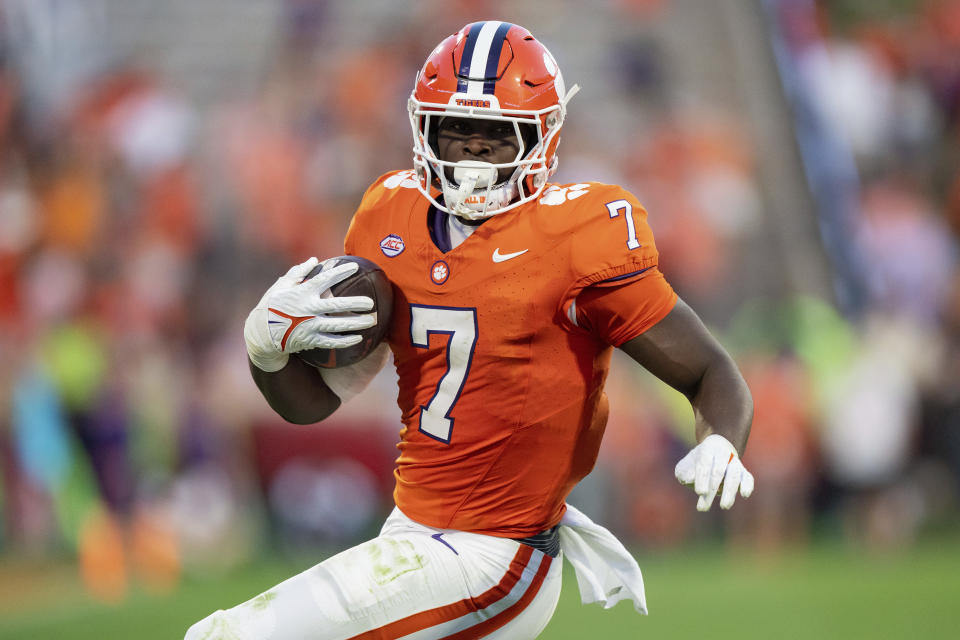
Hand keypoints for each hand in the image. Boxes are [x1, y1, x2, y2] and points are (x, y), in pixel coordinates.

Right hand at [244, 257, 374, 371]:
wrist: (260, 333)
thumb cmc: (272, 305)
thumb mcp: (281, 286)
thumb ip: (298, 272)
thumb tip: (314, 259)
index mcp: (302, 293)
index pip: (325, 279)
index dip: (340, 272)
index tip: (355, 266)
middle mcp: (308, 309)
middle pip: (336, 305)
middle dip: (355, 303)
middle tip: (371, 303)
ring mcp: (310, 326)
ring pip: (337, 325)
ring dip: (356, 323)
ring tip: (371, 321)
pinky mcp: (310, 340)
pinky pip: (331, 342)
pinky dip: (345, 341)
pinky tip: (358, 338)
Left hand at [674, 434, 754, 511]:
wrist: (715, 449)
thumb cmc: (697, 462)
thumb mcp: (686, 465)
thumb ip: (685, 472)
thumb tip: (689, 480)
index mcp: (707, 450)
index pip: (704, 463)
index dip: (702, 478)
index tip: (700, 492)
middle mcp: (723, 454)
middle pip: (718, 472)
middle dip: (711, 490)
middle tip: (702, 508)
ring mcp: (734, 462)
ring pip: (734, 475)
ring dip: (729, 492)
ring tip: (724, 506)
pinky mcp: (743, 472)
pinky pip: (748, 477)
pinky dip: (748, 485)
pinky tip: (744, 495)